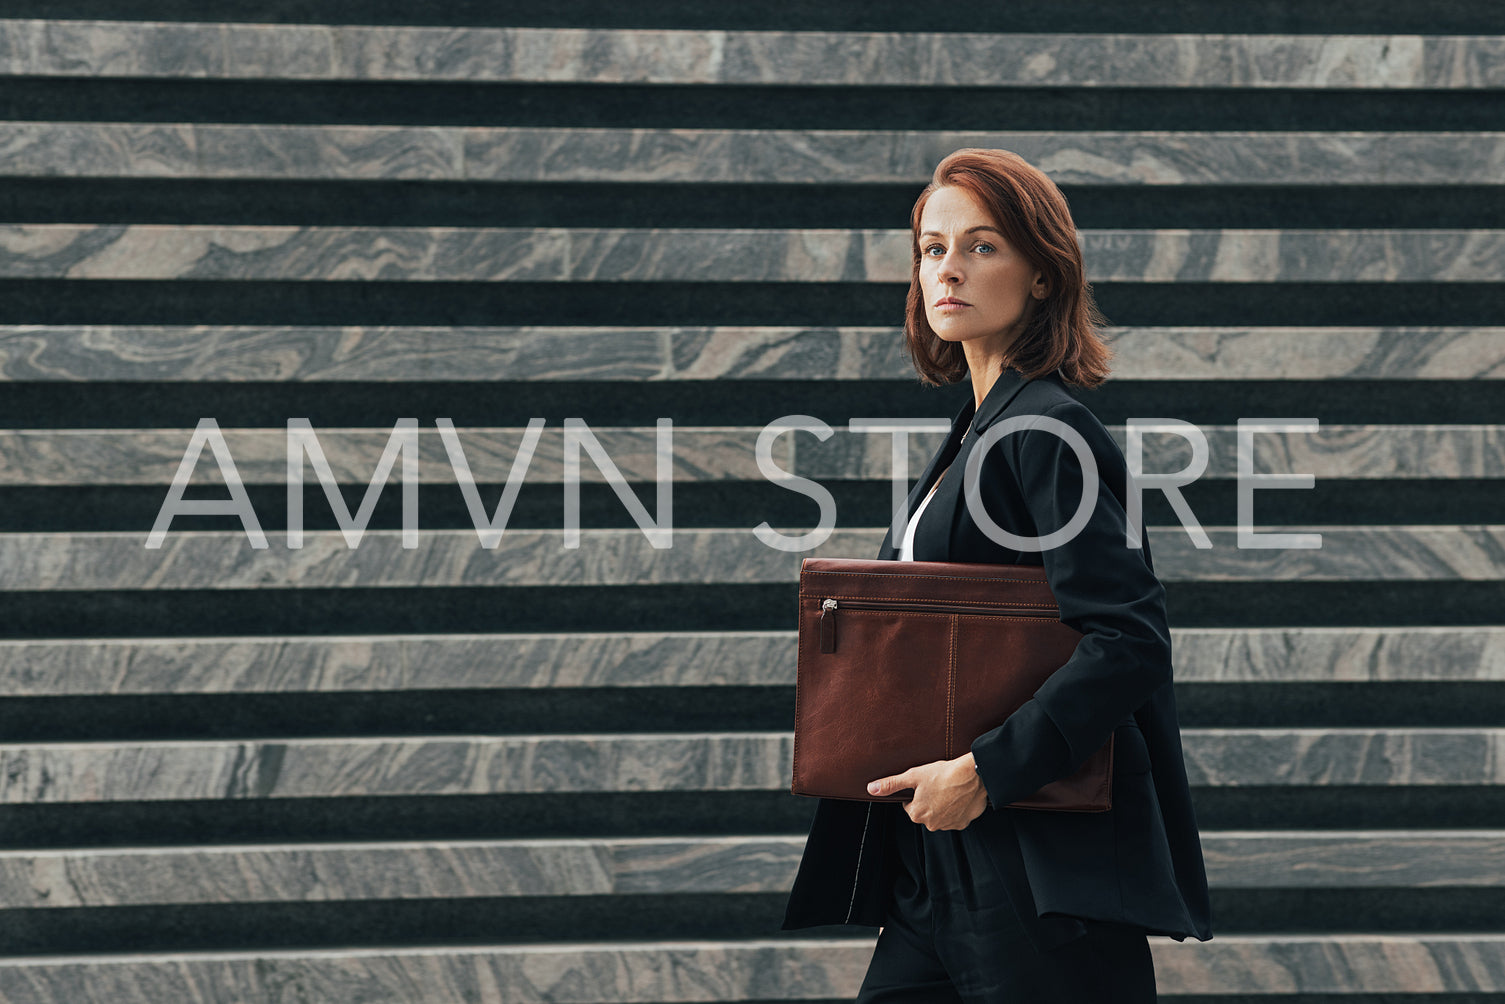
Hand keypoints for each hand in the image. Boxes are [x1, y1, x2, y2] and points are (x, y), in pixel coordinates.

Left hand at [867, 752, 990, 830]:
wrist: (973, 775)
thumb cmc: (943, 774)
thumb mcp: (913, 776)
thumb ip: (891, 784)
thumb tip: (871, 788)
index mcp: (917, 814)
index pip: (909, 806)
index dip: (915, 793)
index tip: (923, 784)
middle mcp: (932, 824)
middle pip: (925, 812)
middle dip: (928, 800)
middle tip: (936, 785)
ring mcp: (949, 825)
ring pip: (940, 815)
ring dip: (942, 805)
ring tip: (948, 789)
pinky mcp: (963, 823)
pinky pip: (956, 817)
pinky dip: (956, 808)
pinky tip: (959, 796)